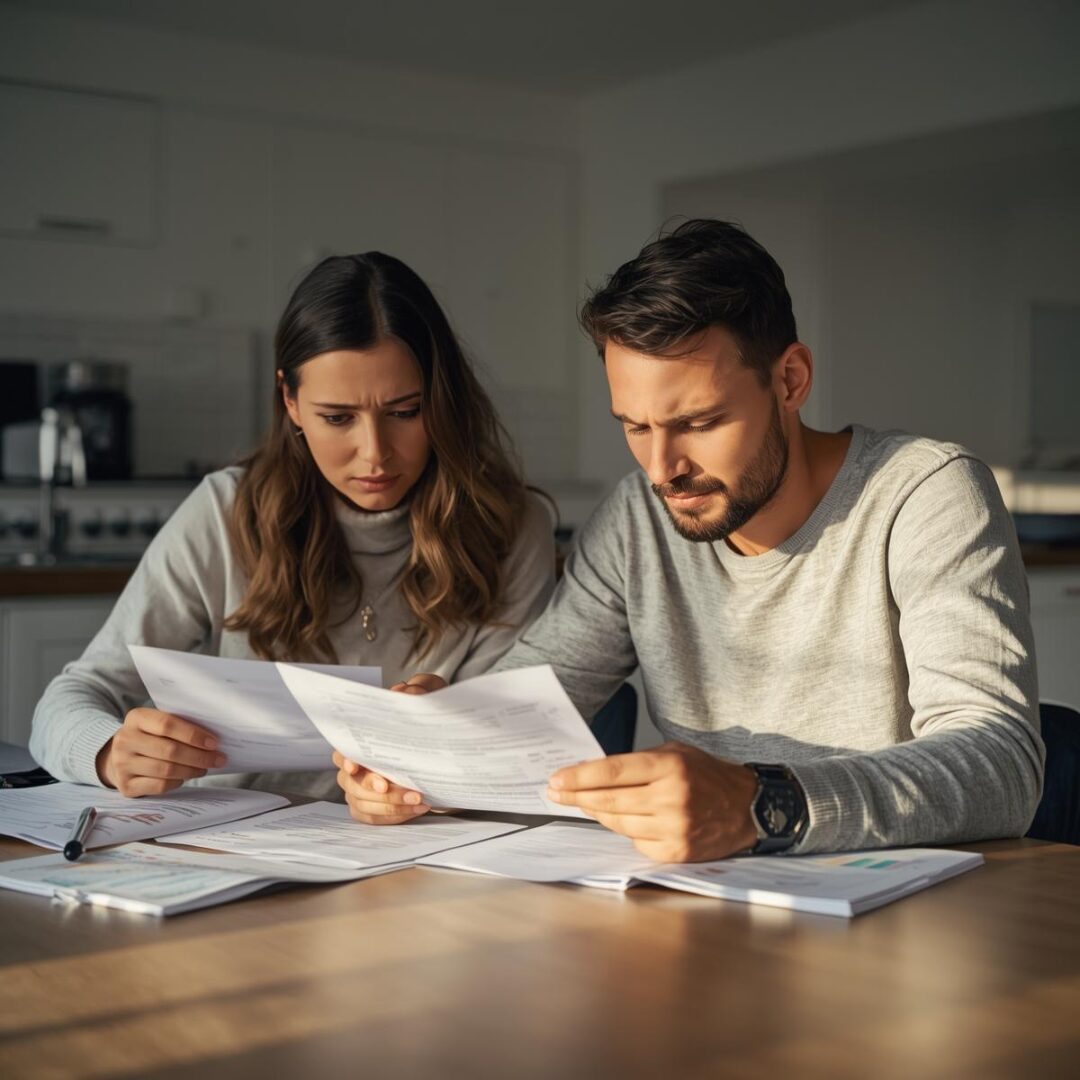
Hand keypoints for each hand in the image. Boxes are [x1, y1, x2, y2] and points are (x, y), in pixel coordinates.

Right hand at [96, 707, 225, 796]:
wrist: (117, 757)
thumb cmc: (148, 737)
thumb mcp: (156, 723)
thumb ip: (178, 725)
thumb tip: (213, 739)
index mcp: (136, 718)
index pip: (167, 724)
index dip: (193, 734)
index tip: (214, 742)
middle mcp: (125, 740)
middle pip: (170, 750)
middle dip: (199, 756)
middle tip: (219, 759)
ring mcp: (122, 764)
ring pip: (166, 770)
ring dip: (192, 770)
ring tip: (205, 768)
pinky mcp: (126, 786)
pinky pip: (159, 786)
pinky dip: (178, 782)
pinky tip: (186, 777)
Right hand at [334, 673, 444, 823]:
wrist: (449, 748)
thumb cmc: (431, 719)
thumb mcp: (433, 697)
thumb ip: (422, 689)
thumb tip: (407, 692)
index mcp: (363, 737)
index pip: (343, 748)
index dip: (345, 758)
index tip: (353, 765)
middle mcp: (356, 765)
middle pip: (351, 781)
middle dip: (370, 785)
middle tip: (389, 786)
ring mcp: (362, 788)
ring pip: (362, 802)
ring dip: (390, 804)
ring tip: (418, 799)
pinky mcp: (374, 807)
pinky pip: (372, 818)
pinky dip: (394, 816)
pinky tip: (416, 809)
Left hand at [546, 742, 758, 862]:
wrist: (749, 807)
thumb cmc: (708, 775)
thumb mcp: (675, 753)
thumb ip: (638, 763)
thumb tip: (594, 774)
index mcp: (669, 767)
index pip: (612, 772)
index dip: (579, 777)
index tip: (556, 779)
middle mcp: (671, 798)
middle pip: (609, 800)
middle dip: (576, 796)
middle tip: (554, 793)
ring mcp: (674, 829)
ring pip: (618, 823)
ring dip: (597, 813)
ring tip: (583, 803)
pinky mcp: (677, 852)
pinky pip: (636, 843)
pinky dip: (626, 831)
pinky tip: (622, 820)